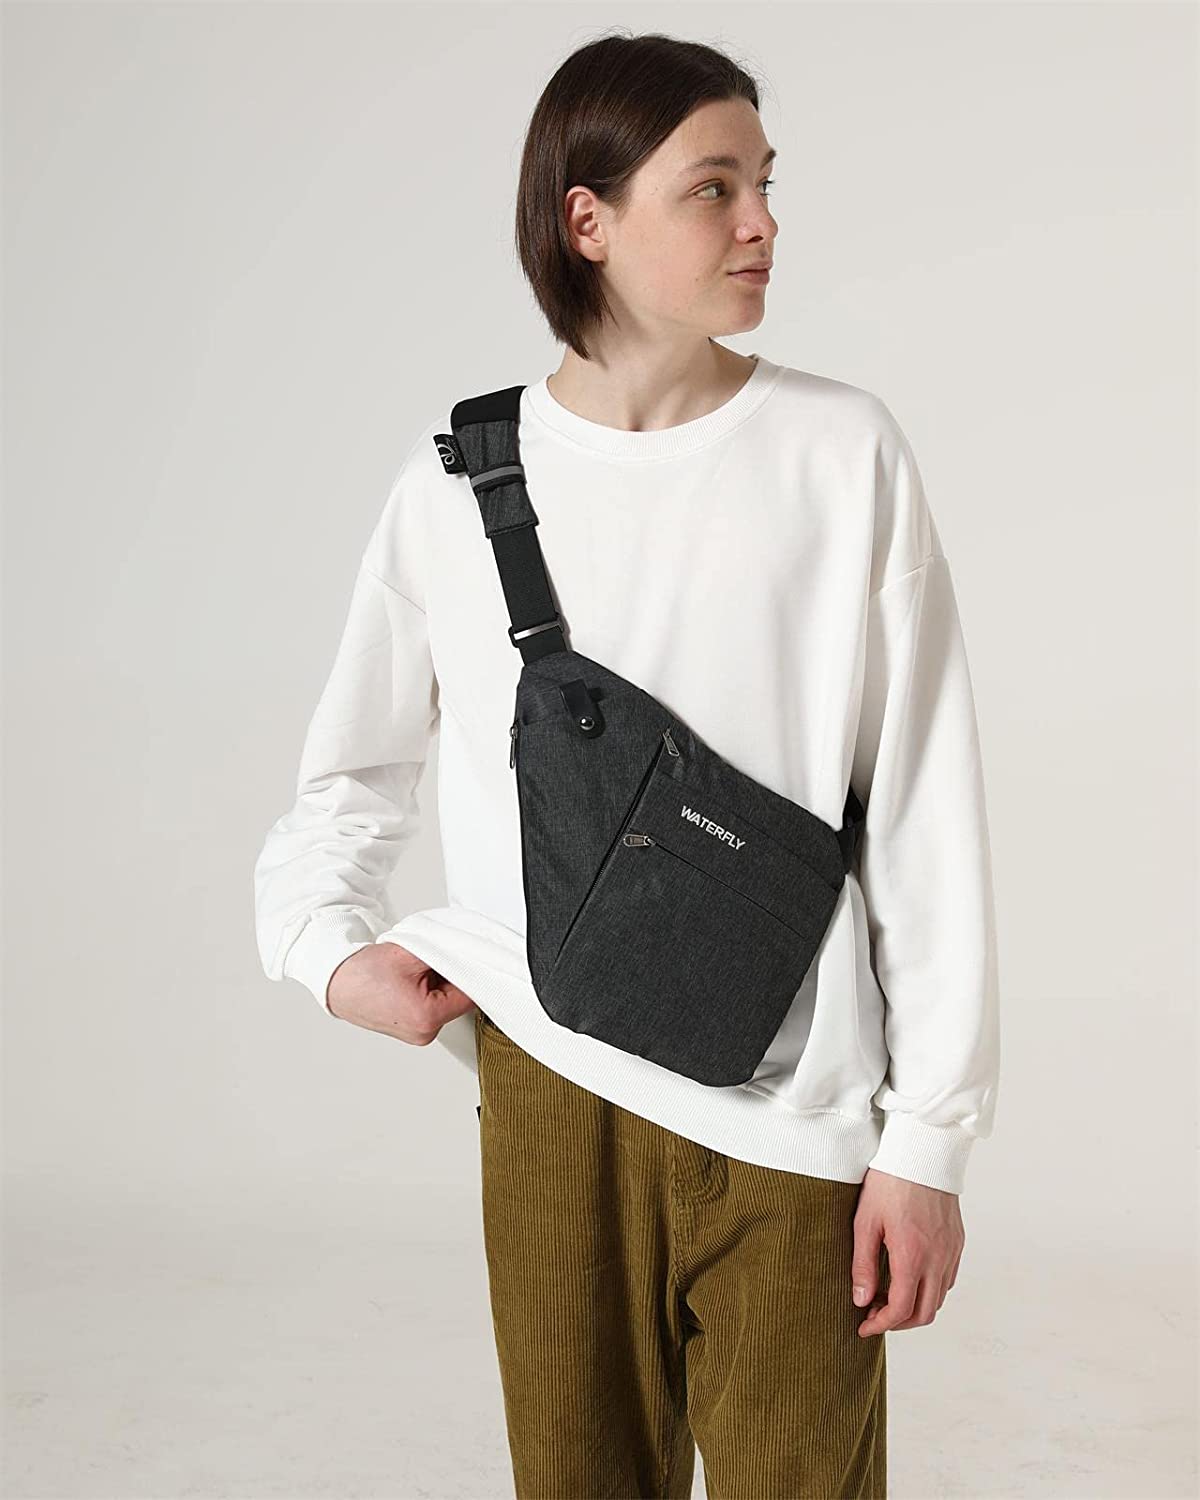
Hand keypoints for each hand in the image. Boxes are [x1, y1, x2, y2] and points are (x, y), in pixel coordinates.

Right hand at [325, 940, 477, 1043]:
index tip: (465, 956)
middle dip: (451, 976)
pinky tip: (412, 981)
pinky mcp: (412, 1030)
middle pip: (459, 999)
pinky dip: (429, 992)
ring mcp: (418, 1034)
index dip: (468, 970)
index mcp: (427, 1017)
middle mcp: (424, 1033)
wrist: (336, 981)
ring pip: (446, 1002)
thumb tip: (469, 954)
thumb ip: (446, 954)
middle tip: (430, 961)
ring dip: (439, 984)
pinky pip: (433, 1007)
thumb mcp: (411, 953)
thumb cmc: (363, 972)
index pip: (470, 993)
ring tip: (415, 972)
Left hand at [850, 1167, 964, 1336]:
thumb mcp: (865, 1221)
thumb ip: (863, 1264)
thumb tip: (861, 1300)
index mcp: (912, 1256)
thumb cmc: (890, 1181)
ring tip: (889, 1295)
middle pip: (925, 1313)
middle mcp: (937, 1259)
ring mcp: (951, 1251)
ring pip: (939, 1298)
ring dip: (916, 1307)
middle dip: (899, 1322)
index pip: (901, 1309)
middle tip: (875, 1313)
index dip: (881, 1324)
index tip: (864, 1326)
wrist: (922, 1152)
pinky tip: (910, 1277)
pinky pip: (948, 1279)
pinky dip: (930, 1289)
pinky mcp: (958, 1242)